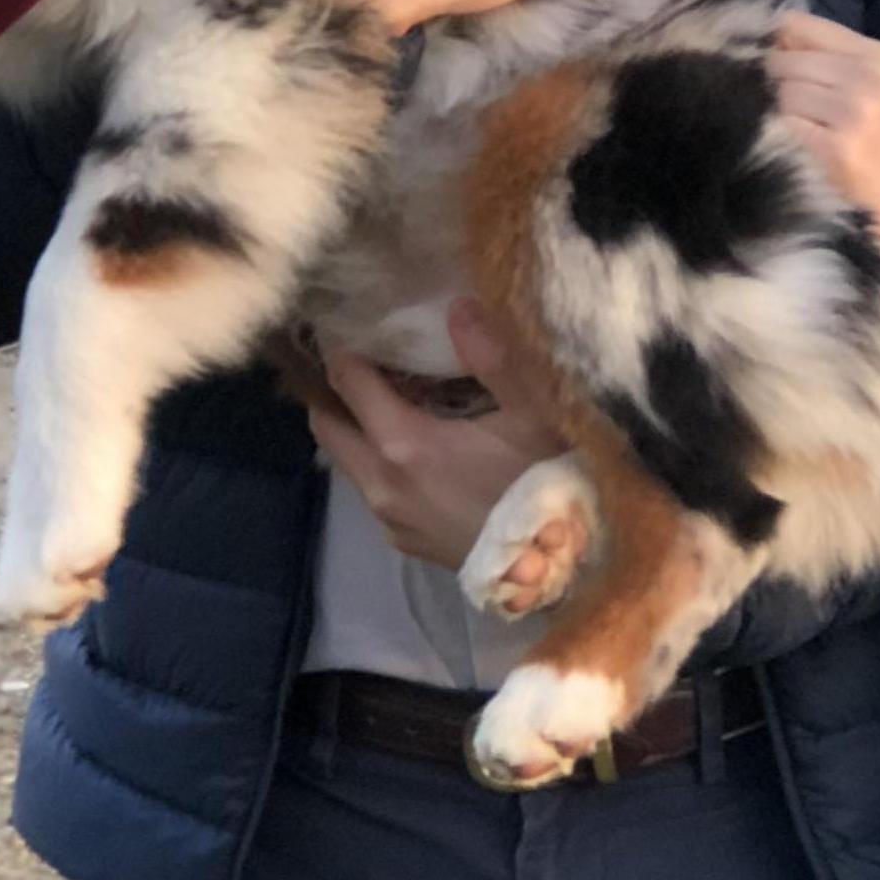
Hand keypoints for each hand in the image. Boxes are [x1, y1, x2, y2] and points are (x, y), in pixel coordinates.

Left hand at [296, 302, 567, 569]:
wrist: (553, 572)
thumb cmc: (544, 485)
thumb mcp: (533, 414)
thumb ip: (493, 357)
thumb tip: (459, 306)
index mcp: (402, 442)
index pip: (345, 380)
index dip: (344, 348)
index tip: (354, 326)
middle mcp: (379, 481)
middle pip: (326, 423)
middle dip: (335, 390)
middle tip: (361, 361)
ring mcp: (387, 518)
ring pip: (346, 460)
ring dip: (357, 428)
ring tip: (390, 402)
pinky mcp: (402, 542)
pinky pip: (372, 490)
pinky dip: (378, 463)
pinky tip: (417, 454)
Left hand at [768, 12, 879, 280]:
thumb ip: (832, 69)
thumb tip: (763, 48)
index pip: (796, 25)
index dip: (767, 47)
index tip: (759, 74)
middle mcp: (869, 75)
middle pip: (780, 59)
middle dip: (765, 89)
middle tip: (775, 123)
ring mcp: (854, 110)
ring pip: (775, 93)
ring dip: (768, 119)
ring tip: (787, 146)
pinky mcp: (837, 149)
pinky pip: (778, 128)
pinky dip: (774, 144)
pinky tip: (790, 164)